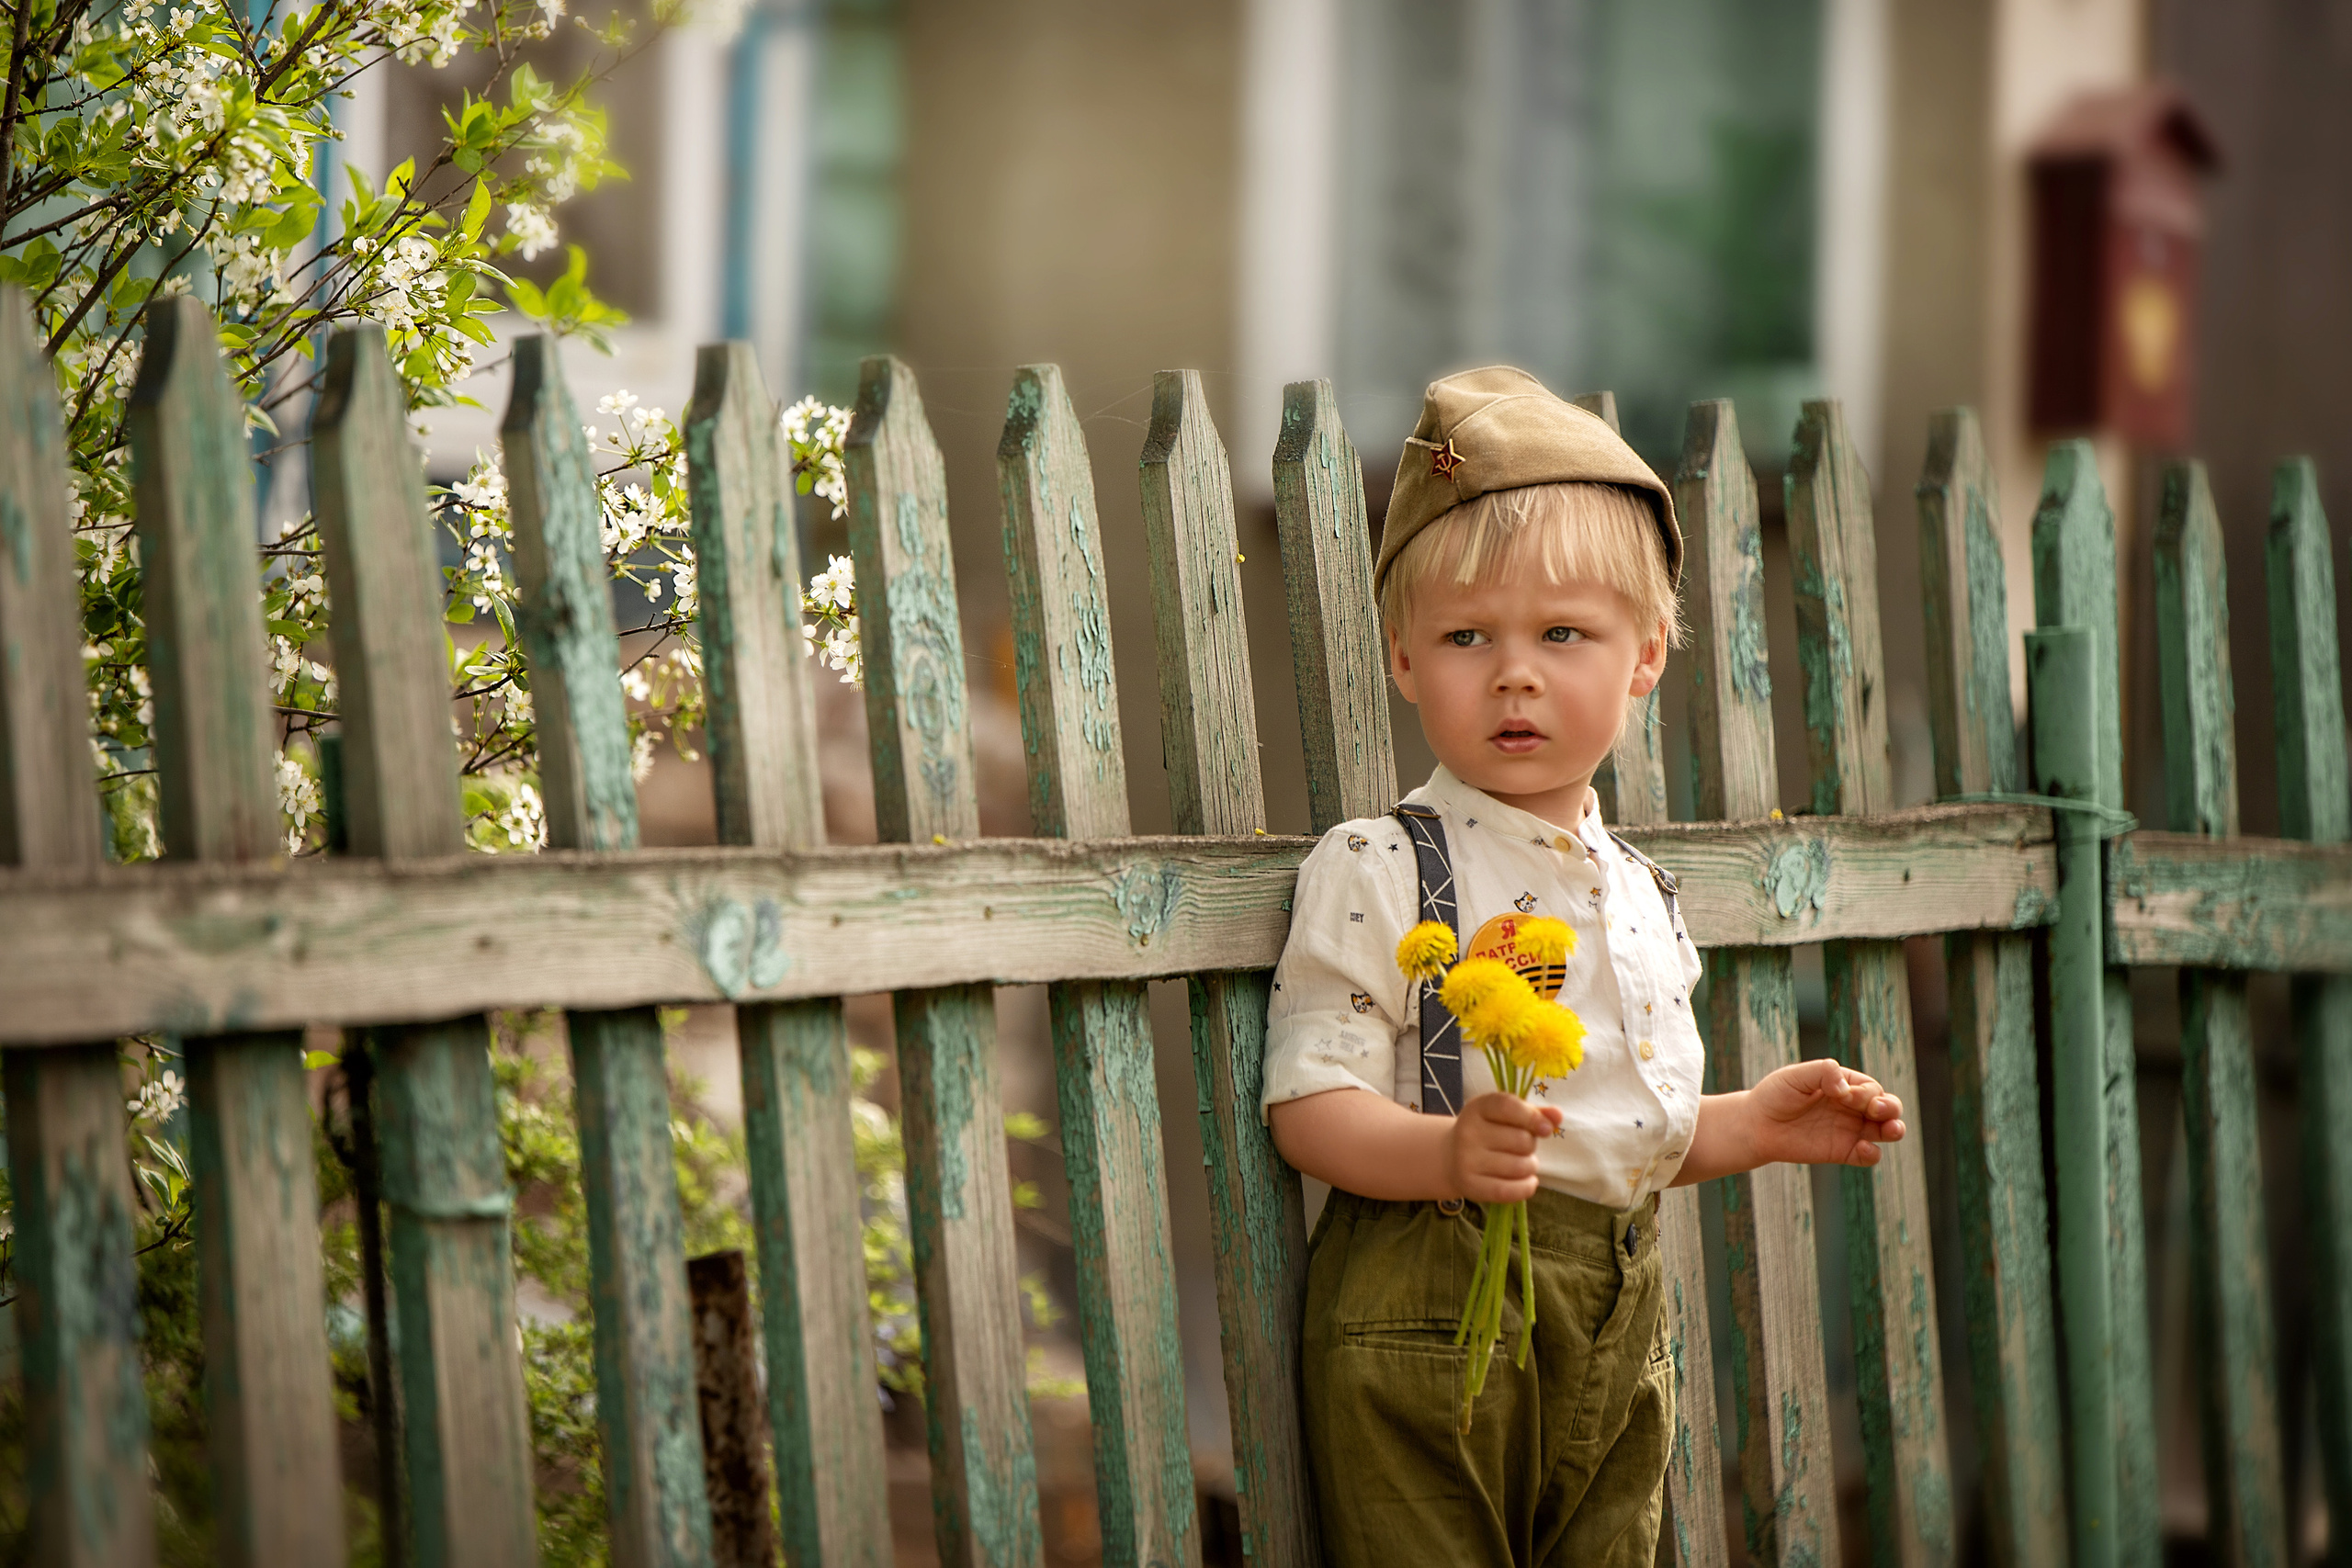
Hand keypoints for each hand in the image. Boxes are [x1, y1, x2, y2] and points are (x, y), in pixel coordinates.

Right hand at [1446, 1092, 1564, 1203]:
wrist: (1452, 1157)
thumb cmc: (1489, 1132)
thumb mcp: (1506, 1116)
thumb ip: (1534, 1113)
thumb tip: (1558, 1116)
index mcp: (1477, 1108)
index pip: (1507, 1106)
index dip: (1532, 1117)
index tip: (1547, 1129)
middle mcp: (1468, 1132)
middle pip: (1521, 1140)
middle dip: (1531, 1145)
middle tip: (1522, 1147)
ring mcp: (1467, 1160)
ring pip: (1520, 1167)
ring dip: (1530, 1166)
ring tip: (1521, 1163)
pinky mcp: (1470, 1186)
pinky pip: (1509, 1191)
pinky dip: (1526, 1188)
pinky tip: (1528, 1182)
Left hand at [1748, 1059, 1905, 1167]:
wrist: (1757, 1125)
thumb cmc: (1776, 1095)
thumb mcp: (1796, 1075)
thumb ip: (1823, 1072)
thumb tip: (1845, 1088)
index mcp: (1845, 1085)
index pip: (1871, 1088)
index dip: (1865, 1092)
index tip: (1843, 1096)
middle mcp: (1852, 1107)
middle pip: (1888, 1107)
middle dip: (1891, 1107)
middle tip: (1877, 1110)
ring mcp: (1850, 1130)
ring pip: (1885, 1131)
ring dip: (1894, 1129)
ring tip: (1892, 1130)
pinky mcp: (1843, 1152)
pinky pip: (1869, 1156)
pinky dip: (1873, 1154)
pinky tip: (1863, 1148)